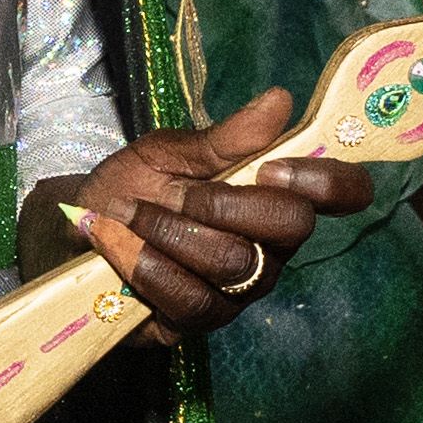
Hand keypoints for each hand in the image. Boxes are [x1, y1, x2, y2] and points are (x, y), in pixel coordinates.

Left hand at [64, 88, 375, 337]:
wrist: (81, 228)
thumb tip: (281, 101)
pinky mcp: (200, 321)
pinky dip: (147, 265)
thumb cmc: (133, 186)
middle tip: (179, 193)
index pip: (341, 192)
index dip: (326, 180)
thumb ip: (226, 137)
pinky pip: (192, 299)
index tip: (271, 168)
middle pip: (291, 226)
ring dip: (173, 231)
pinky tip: (119, 245)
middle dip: (226, 202)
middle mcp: (270, 248)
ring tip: (133, 214)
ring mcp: (239, 290)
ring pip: (235, 263)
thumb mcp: (169, 151)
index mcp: (276, 197)